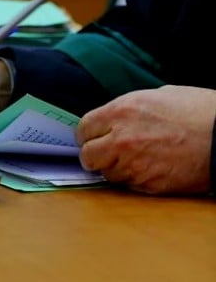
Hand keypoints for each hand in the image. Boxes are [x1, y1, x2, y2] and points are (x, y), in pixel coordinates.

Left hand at [76, 85, 215, 193]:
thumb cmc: (198, 111)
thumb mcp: (157, 96)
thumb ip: (127, 110)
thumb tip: (110, 121)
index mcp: (121, 112)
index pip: (83, 130)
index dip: (89, 135)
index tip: (94, 138)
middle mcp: (121, 139)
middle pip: (88, 156)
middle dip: (96, 155)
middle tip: (109, 153)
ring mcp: (134, 164)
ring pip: (108, 174)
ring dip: (117, 169)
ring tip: (139, 158)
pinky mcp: (149, 184)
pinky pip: (129, 185)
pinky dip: (135, 179)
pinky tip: (152, 168)